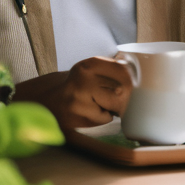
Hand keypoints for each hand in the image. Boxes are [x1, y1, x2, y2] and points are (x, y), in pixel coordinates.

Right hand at [12, 56, 133, 129]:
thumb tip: (139, 73)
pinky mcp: (77, 117)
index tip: (130, 85)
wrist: (44, 102)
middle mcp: (83, 78)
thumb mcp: (90, 71)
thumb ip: (112, 69)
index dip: (131, 80)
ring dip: (112, 108)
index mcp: (89, 64)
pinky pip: (104, 119)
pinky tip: (88, 114)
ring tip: (97, 105)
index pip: (124, 70)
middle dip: (123, 97)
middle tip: (112, 98)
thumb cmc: (74, 87)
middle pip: (124, 90)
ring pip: (116, 106)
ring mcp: (79, 99)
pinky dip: (101, 118)